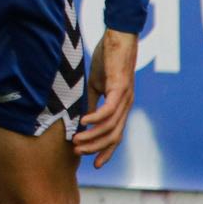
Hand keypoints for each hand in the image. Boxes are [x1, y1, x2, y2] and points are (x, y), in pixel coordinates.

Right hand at [75, 28, 137, 166]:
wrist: (119, 38)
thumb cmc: (107, 59)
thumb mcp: (96, 85)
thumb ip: (92, 101)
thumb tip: (82, 119)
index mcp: (121, 106)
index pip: (116, 136)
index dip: (106, 151)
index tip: (95, 165)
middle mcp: (126, 106)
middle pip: (114, 136)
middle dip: (96, 148)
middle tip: (78, 153)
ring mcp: (125, 98)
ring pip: (110, 126)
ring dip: (92, 136)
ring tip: (76, 141)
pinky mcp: (120, 87)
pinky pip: (109, 109)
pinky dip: (96, 118)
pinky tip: (84, 122)